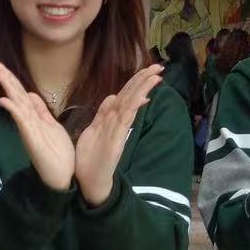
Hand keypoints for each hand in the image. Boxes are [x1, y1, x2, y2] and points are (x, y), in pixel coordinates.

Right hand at [0, 62, 75, 191]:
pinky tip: (4, 100)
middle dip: (6, 79)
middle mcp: (28, 121)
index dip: (12, 80)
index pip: (21, 94)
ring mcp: (28, 129)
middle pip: (16, 96)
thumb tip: (30, 94)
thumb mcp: (51, 126)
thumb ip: (40, 110)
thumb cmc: (57, 153)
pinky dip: (13, 110)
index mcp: (34, 117)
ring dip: (8, 89)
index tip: (1, 66)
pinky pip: (21, 121)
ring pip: (17, 104)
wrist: (62, 177)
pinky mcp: (31, 139)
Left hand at [74, 64, 164, 205]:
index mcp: (111, 119)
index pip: (125, 95)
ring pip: (131, 106)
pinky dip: (133, 108)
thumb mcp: (93, 129)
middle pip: (131, 97)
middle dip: (144, 80)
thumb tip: (112, 96)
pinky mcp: (116, 141)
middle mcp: (117, 123)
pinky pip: (125, 121)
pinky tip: (141, 97)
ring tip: (155, 76)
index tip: (148, 69)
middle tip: (159, 66)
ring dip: (142, 90)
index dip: (135, 81)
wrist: (90, 182)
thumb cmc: (91, 158)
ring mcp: (118, 131)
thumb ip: (103, 113)